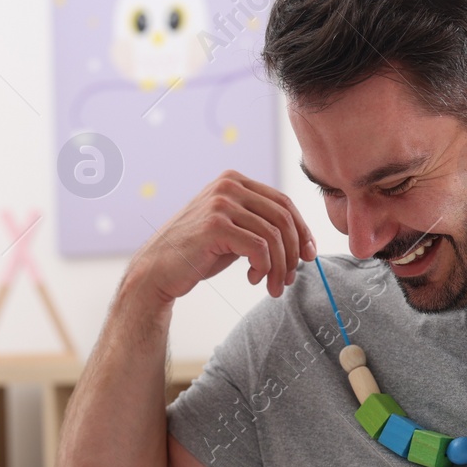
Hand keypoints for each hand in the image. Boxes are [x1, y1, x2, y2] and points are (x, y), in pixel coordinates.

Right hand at [130, 170, 316, 302]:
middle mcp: (228, 185)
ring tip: (274, 286)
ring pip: (274, 236)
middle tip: (290, 278)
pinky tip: (255, 279)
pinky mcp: (215, 226)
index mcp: (234, 180)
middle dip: (294, 252)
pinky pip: (260, 248)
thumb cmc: (197, 253)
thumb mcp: (233, 230)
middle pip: (283, 218)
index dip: (303, 230)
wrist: (157, 270)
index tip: (309, 255)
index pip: (283, 202)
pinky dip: (265, 268)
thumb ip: (260, 225)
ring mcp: (220, 203)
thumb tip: (304, 241)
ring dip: (280, 267)